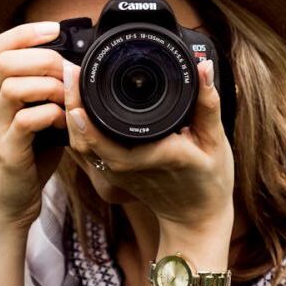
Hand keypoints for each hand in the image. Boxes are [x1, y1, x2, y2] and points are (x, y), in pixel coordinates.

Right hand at [0, 21, 65, 228]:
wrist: (12, 201)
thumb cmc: (31, 157)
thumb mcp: (40, 119)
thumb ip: (51, 96)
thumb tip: (80, 73)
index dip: (24, 32)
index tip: (54, 28)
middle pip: (5, 61)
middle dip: (44, 59)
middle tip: (68, 74)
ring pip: (14, 86)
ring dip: (50, 87)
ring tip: (68, 100)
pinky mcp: (8, 150)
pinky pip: (26, 120)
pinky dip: (52, 115)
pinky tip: (64, 123)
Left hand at [64, 59, 234, 231]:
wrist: (196, 218)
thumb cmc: (209, 182)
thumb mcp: (215, 142)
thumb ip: (208, 103)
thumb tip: (203, 67)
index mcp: (154, 156)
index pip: (107, 137)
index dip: (84, 111)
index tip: (77, 78)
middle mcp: (129, 168)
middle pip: (84, 138)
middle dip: (71, 103)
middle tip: (70, 71)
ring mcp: (118, 174)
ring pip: (81, 146)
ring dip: (70, 115)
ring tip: (71, 82)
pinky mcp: (114, 175)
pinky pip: (88, 152)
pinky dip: (79, 129)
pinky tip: (78, 106)